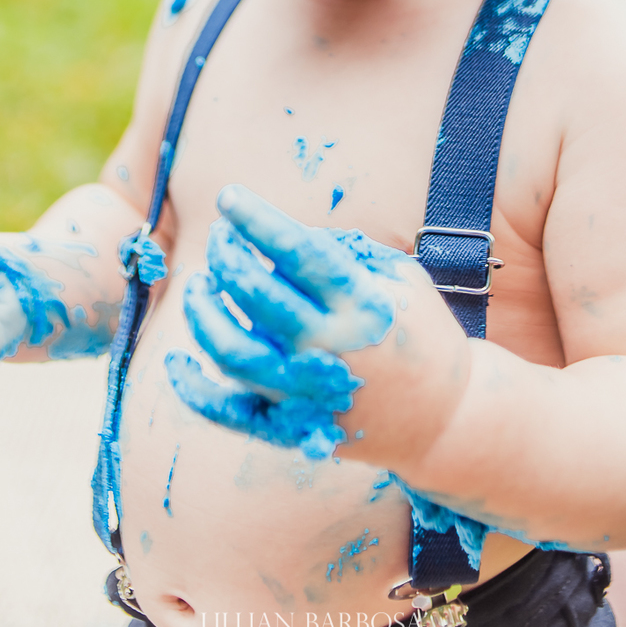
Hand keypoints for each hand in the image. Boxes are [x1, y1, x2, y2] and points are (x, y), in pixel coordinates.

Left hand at [165, 185, 469, 469]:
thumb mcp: (401, 276)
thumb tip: (283, 232)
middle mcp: (329, 347)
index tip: (229, 197)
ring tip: (199, 284)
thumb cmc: (422, 334)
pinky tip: (176, 360)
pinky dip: (194, 389)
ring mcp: (308, 393)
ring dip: (203, 311)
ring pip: (231, 350)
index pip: (294, 249)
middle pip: (255, 292)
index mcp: (360, 302)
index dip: (255, 218)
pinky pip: (229, 413)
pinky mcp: (294, 429)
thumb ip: (346, 248)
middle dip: (226, 255)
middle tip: (220, 238)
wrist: (448, 420)